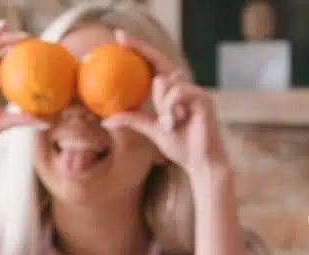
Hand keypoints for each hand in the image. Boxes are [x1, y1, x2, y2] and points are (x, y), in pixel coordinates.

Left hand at [102, 30, 229, 177]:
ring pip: (165, 82)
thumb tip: (105, 120)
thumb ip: (133, 120)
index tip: (119, 38)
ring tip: (170, 123)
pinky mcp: (202, 98)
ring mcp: (195, 91)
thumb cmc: (182, 147)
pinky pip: (177, 93)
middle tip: (120, 37)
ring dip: (161, 104)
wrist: (202, 163)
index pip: (154, 65)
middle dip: (140, 48)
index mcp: (174, 92)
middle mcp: (185, 87)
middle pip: (159, 64)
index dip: (139, 49)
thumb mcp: (152, 130)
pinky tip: (176, 121)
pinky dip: (171, 107)